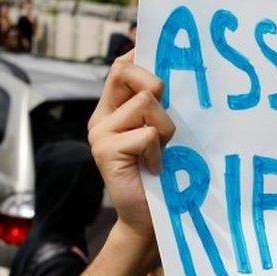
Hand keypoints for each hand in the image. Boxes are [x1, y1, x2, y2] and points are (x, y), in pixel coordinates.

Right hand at [87, 51, 175, 238]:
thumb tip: (176, 71)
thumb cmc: (163, 175)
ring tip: (161, 152)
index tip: (166, 60)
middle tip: (165, 118)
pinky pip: (146, 133)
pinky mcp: (105, 151)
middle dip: (155, 84)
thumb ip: (160, 106)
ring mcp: (100, 134)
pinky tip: (154, 168)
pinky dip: (158, 151)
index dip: (141, 56)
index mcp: (113, 109)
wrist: (149, 219)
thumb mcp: (162, 132)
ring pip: (146, 102)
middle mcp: (101, 118)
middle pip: (124, 71)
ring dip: (166, 128)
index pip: (122, 65)